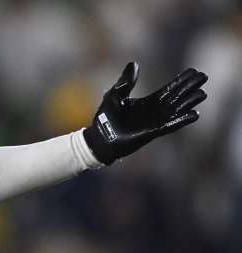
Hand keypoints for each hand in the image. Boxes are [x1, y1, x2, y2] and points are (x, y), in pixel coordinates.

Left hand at [84, 62, 206, 164]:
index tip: (193, 71)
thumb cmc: (106, 117)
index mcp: (148, 101)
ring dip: (189, 102)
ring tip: (202, 93)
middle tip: (204, 76)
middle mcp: (155, 111)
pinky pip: (171, 125)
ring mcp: (155, 121)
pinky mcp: (152, 132)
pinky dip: (182, 120)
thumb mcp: (115, 94)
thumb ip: (126, 81)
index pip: (169, 89)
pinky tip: (194, 114)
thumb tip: (134, 64)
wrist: (100, 137)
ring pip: (177, 109)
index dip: (181, 80)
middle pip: (177, 97)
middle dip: (189, 87)